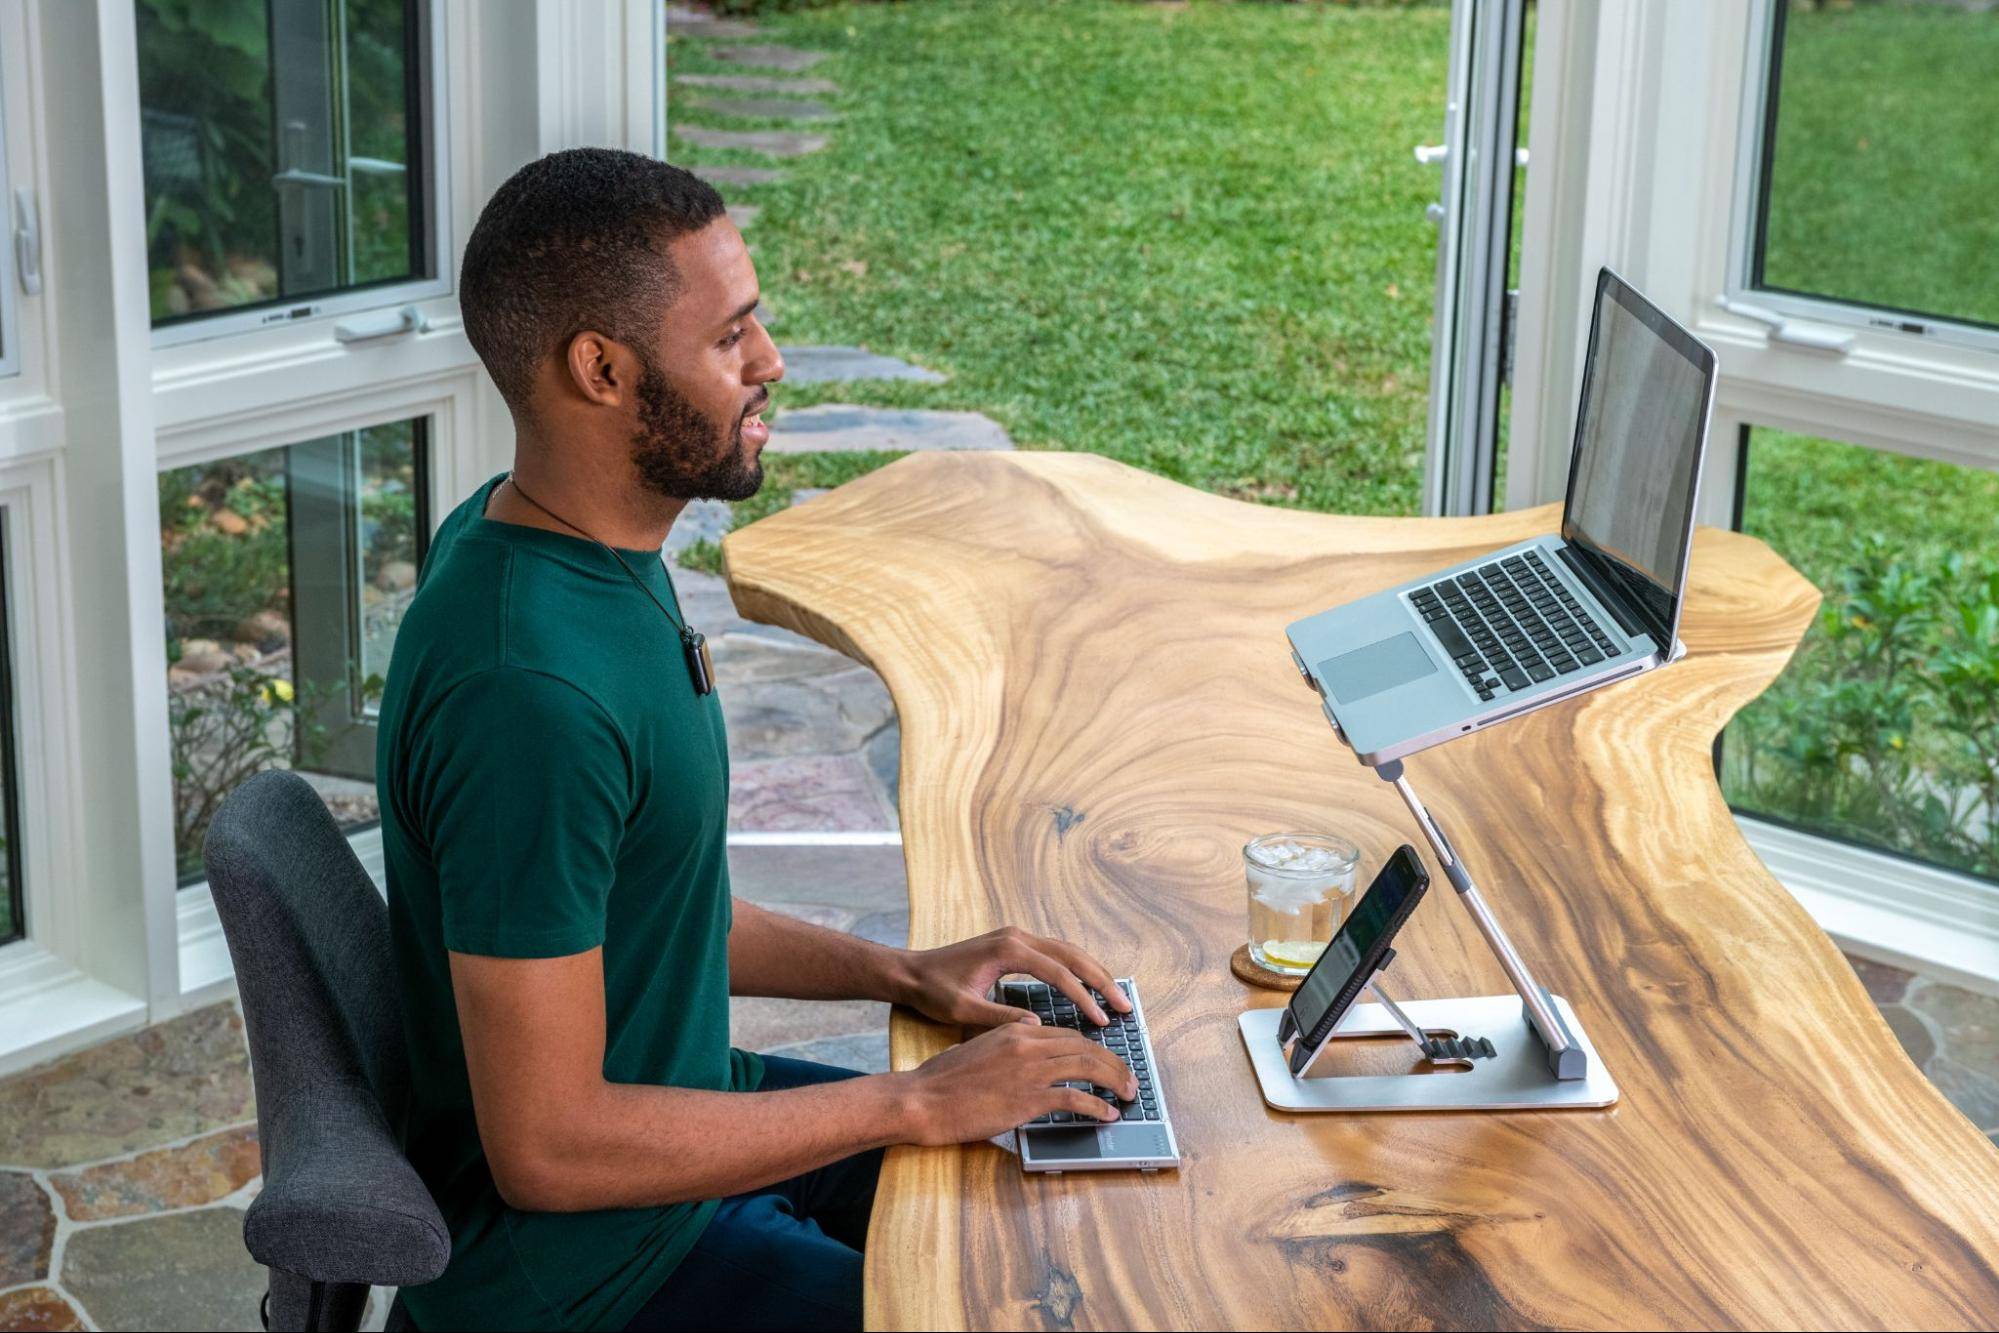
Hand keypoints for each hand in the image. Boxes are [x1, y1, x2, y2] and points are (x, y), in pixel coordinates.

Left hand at [892, 925, 1135, 1027]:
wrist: (910, 972)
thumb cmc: (932, 991)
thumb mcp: (962, 1010)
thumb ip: (1000, 1017)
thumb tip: (1038, 1024)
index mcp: (1008, 950)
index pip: (1058, 972)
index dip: (1083, 997)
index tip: (1102, 1019)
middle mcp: (1017, 937)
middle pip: (1072, 955)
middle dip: (1101, 981)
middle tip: (1125, 1007)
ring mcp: (1017, 937)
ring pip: (1068, 951)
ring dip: (1093, 974)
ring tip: (1116, 999)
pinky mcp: (1014, 944)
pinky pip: (1055, 954)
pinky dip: (1076, 970)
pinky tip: (1088, 989)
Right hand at [897, 1022, 1139, 1145]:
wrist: (921, 1099)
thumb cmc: (942, 1080)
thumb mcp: (978, 1049)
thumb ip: (1007, 1049)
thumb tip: (1029, 1063)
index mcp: (1015, 1029)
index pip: (1067, 1034)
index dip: (1094, 1048)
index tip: (1107, 1060)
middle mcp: (1027, 1043)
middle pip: (1085, 1046)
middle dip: (1113, 1062)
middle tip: (1128, 1078)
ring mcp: (1029, 1070)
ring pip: (1088, 1066)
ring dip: (1114, 1080)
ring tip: (1128, 1094)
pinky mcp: (1027, 1098)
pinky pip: (1075, 1099)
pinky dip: (1097, 1107)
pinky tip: (1106, 1115)